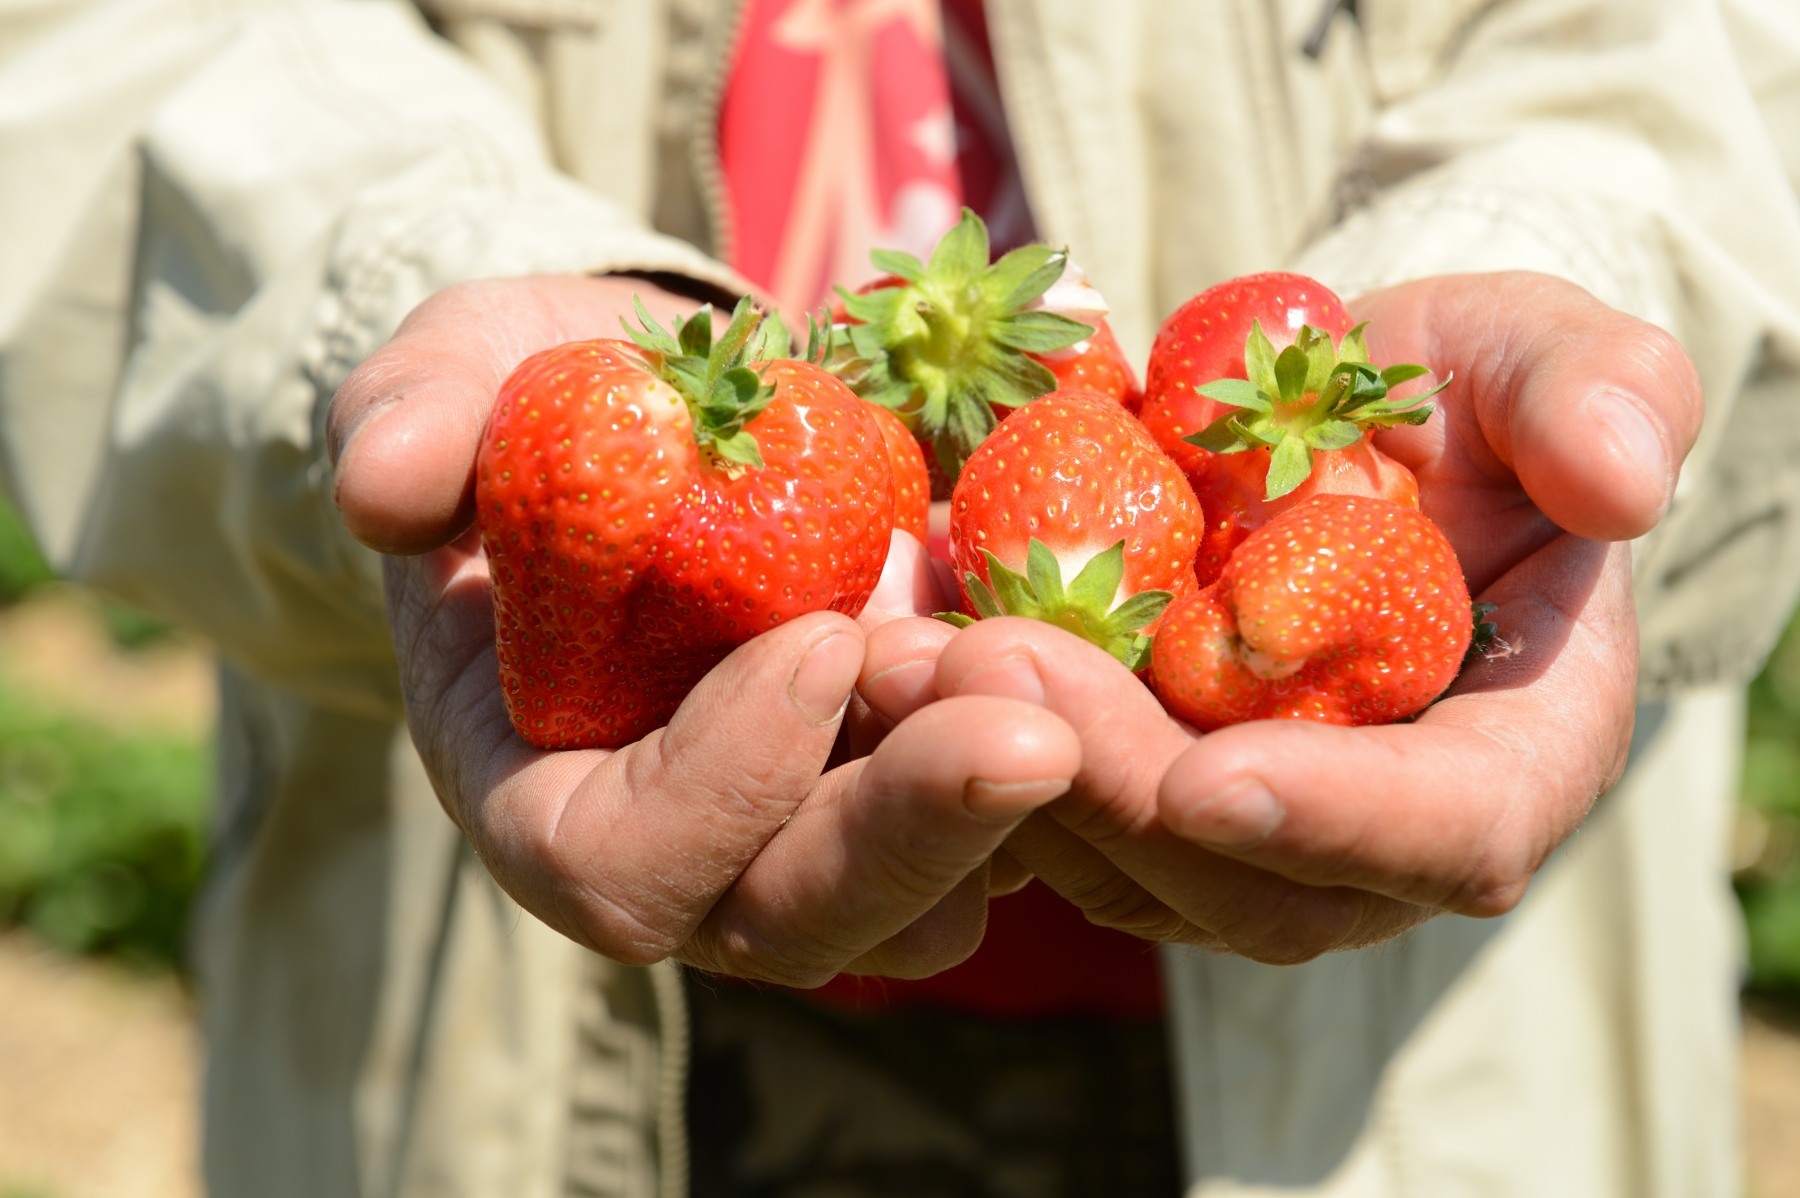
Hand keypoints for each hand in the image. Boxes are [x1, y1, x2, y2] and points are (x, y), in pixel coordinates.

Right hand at [330, 274, 1073, 983]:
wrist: (656, 414)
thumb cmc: (534, 412)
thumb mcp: (451, 386)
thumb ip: (410, 424)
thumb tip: (387, 484)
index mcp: (544, 786)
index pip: (614, 865)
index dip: (719, 783)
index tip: (820, 641)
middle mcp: (685, 844)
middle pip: (793, 921)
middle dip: (909, 832)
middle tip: (1025, 732)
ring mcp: (810, 823)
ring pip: (922, 904)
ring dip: (1001, 808)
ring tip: (1062, 675)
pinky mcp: (910, 774)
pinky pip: (1006, 824)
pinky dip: (1054, 752)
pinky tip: (1094, 648)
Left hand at [861, 271, 1703, 962]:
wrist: (1334, 427)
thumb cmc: (1458, 397)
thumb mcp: (1543, 357)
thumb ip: (1598, 400)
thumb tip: (1625, 484)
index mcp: (1502, 756)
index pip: (1446, 834)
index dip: (1336, 821)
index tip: (1217, 775)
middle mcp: (1358, 836)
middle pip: (1239, 873)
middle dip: (1110, 778)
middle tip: (991, 657)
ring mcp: (1229, 835)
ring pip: (1109, 860)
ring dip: (995, 769)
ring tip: (903, 645)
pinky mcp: (1122, 802)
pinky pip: (1031, 807)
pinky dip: (948, 737)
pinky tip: (880, 635)